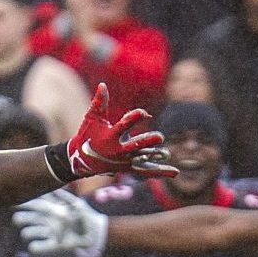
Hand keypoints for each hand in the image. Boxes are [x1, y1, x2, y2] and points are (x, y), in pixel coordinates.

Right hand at [15, 189, 108, 256]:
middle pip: (28, 218)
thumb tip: (54, 191)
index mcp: (52, 209)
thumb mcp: (79, 205)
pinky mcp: (54, 245)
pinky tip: (35, 246)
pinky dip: (36, 247)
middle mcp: (48, 220)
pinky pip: (39, 247)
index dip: (25, 203)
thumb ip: (67, 198)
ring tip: (28, 233)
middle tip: (17, 219)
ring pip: (30, 232)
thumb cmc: (88, 216)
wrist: (96, 233)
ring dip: (27, 232)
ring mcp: (50, 232)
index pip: (35, 205)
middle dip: (21, 218)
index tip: (17, 203)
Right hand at [59, 85, 174, 179]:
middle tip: (159, 137)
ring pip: (143, 159)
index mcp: (110, 136)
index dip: (133, 118)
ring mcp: (124, 161)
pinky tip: (175, 172)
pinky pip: (146, 170)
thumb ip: (99, 102)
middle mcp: (118, 150)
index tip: (143, 112)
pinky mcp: (129, 168)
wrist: (82, 160)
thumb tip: (103, 84)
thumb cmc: (88, 136)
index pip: (123, 126)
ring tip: (167, 154)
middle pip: (135, 146)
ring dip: (155, 157)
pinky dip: (160, 171)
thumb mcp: (93, 118)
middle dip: (147, 141)